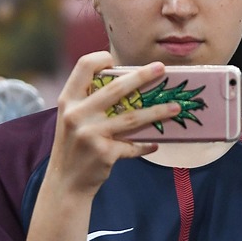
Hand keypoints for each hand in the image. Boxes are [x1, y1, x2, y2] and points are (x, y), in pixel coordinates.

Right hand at [47, 52, 183, 195]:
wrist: (65, 182)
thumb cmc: (73, 145)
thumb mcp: (72, 118)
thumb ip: (90, 101)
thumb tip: (128, 82)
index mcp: (68, 100)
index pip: (83, 66)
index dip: (101, 58)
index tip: (116, 60)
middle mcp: (76, 114)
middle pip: (116, 88)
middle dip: (142, 76)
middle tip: (162, 69)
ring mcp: (90, 133)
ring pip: (132, 117)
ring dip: (157, 111)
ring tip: (176, 107)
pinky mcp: (104, 152)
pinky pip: (132, 145)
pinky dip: (145, 145)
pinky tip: (155, 143)